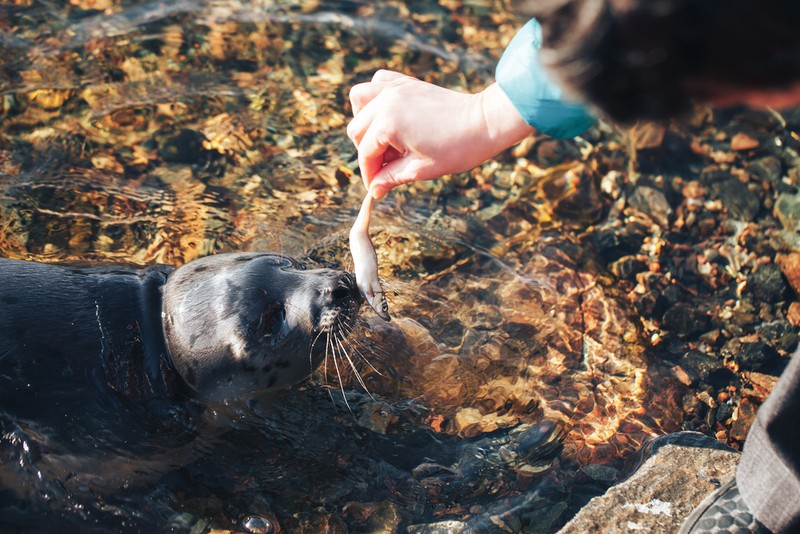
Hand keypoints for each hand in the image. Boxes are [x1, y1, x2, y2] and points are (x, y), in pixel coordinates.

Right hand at [346, 70, 533, 197]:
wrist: (485, 123)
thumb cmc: (457, 148)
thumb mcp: (421, 169)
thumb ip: (391, 177)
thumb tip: (374, 190)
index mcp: (388, 123)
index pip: (366, 153)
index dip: (370, 175)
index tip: (377, 188)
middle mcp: (386, 101)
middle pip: (358, 129)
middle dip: (368, 152)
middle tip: (386, 168)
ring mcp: (395, 88)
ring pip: (359, 100)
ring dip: (365, 121)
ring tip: (383, 139)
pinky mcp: (406, 82)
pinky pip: (378, 82)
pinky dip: (376, 96)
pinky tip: (388, 114)